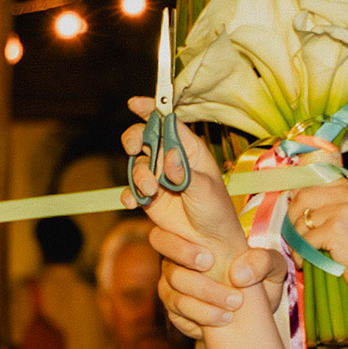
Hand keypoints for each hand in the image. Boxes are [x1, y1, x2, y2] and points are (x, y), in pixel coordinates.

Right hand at [119, 99, 261, 291]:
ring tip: (150, 191)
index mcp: (190, 150)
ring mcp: (159, 177)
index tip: (136, 104)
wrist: (213, 244)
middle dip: (136, 139)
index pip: (169, 122)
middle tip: (134, 147)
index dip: (151, 110)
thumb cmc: (217, 213)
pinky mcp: (150, 197)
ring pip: (138, 165)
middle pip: (145, 138)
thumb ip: (186, 173)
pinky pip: (132, 190)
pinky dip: (130, 194)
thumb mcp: (205, 190)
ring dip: (139, 176)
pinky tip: (133, 202)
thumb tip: (170, 156)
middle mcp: (172, 159)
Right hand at [151, 228, 284, 336]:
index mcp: (194, 239)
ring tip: (233, 305)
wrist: (251, 318)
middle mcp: (176, 260)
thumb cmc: (259, 282)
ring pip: (172, 289)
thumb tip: (240, 273)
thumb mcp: (272, 269)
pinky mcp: (175, 310)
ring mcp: (172, 285)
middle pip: (166, 262)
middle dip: (191, 270)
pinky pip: (178, 311)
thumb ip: (264, 261)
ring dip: (204, 297)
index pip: (164, 234)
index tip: (209, 259)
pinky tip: (223, 318)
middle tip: (216, 275)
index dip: (178, 245)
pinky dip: (202, 315)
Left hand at [288, 183, 347, 297]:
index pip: (310, 183)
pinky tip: (305, 262)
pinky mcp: (336, 229)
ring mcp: (342, 211)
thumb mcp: (347, 216)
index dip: (296, 200)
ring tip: (302, 252)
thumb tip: (294, 198)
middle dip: (291, 218)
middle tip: (293, 235)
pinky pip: (306, 240)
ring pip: (302, 221)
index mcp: (347, 187)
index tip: (294, 215)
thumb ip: (326, 204)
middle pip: (302, 197)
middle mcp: (346, 194)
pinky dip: (301, 254)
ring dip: (296, 240)